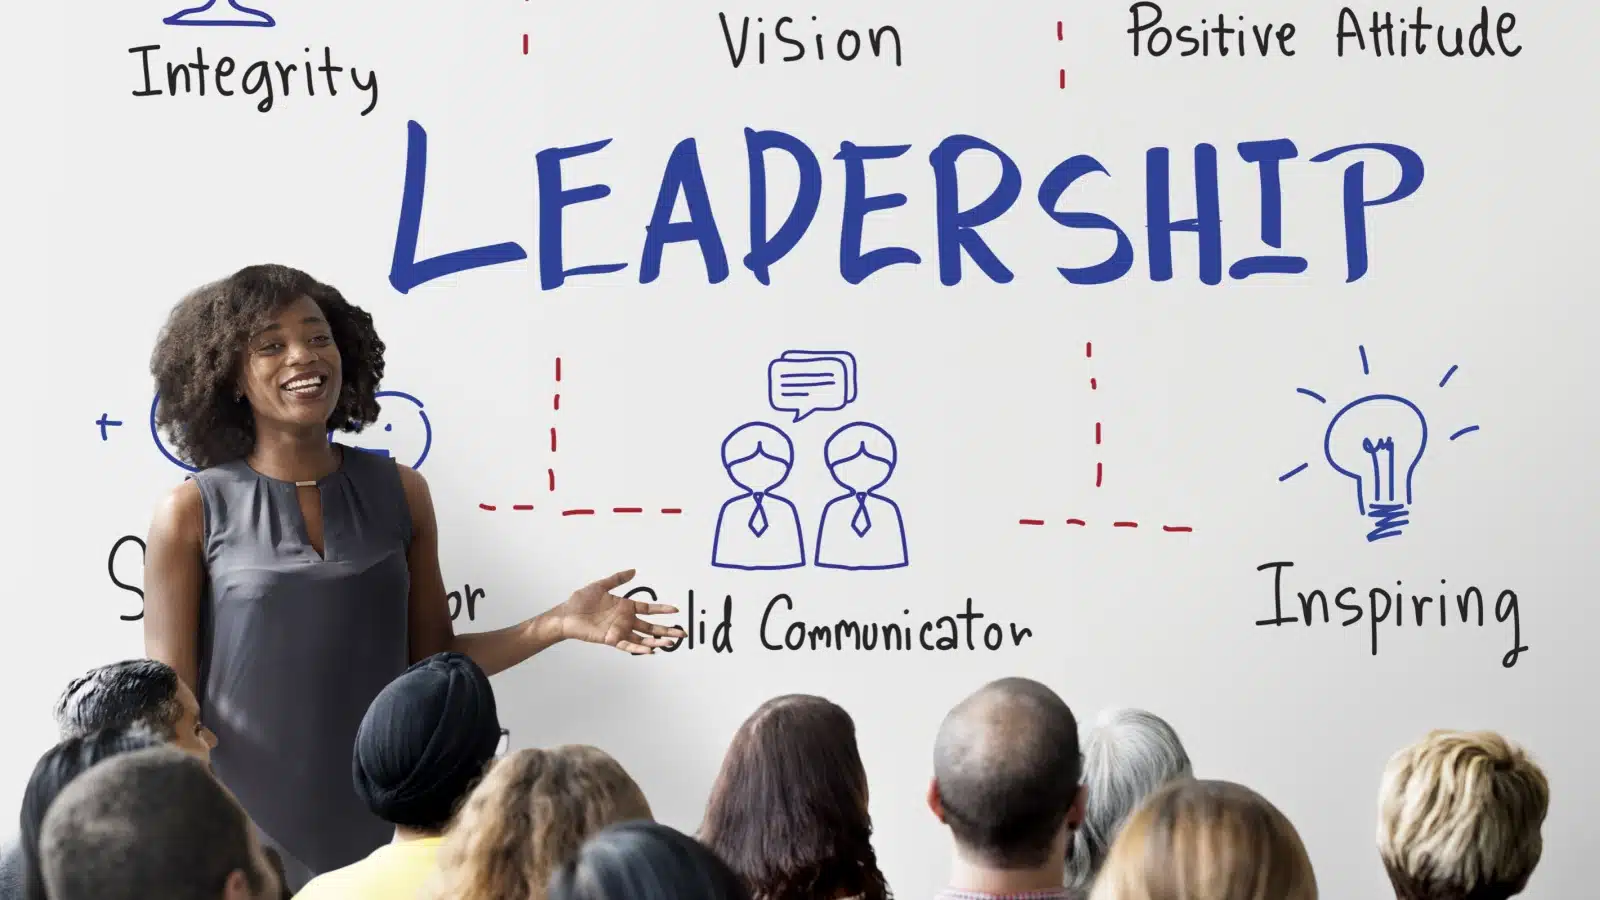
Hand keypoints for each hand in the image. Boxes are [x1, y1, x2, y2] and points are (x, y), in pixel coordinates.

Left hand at [554, 569, 684, 653]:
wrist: (566, 614)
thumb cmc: (580, 601)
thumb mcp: (600, 585)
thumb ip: (617, 579)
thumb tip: (633, 571)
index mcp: (625, 607)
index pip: (648, 609)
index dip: (661, 610)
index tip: (675, 610)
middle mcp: (625, 620)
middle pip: (650, 627)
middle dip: (666, 630)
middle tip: (681, 633)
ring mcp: (619, 630)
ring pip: (643, 638)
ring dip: (657, 642)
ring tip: (670, 644)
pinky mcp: (612, 639)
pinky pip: (628, 646)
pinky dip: (639, 649)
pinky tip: (650, 650)